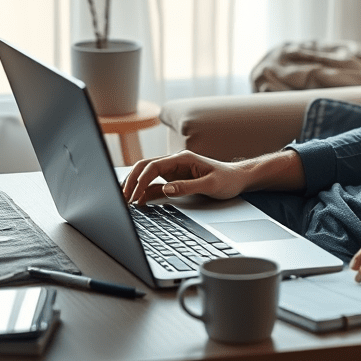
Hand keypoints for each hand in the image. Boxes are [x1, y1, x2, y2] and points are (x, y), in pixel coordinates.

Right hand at [122, 150, 246, 204]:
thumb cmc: (227, 179)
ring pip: (146, 174)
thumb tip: (166, 190)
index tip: (134, 195)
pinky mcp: (174, 179)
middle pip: (144, 167)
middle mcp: (175, 162)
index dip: (140, 180)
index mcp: (182, 159)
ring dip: (134, 185)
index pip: (154, 166)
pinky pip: (154, 184)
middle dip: (131, 181)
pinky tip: (137, 202)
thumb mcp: (210, 185)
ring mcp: (173, 171)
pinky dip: (144, 192)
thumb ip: (187, 186)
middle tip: (122, 198)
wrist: (237, 178)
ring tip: (124, 199)